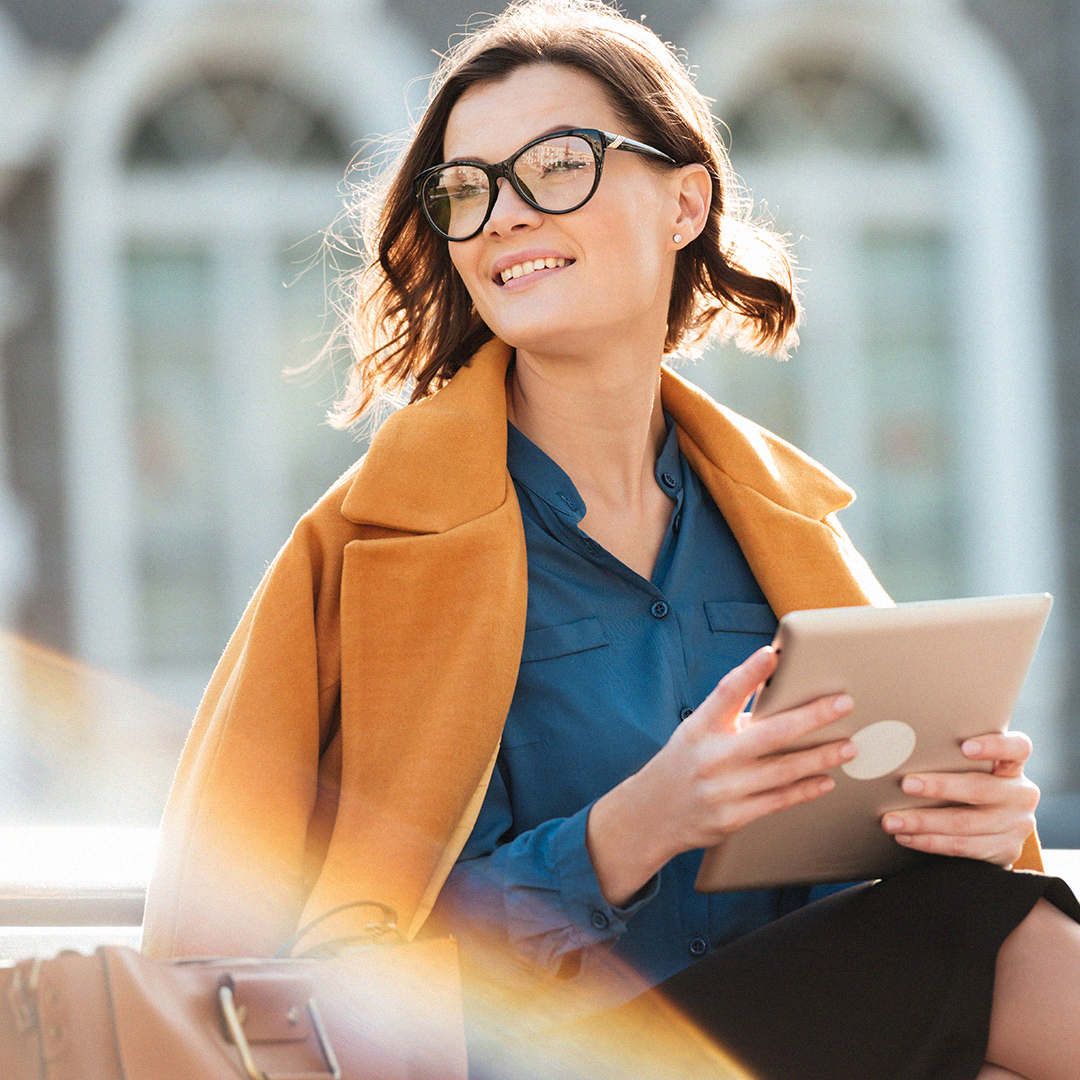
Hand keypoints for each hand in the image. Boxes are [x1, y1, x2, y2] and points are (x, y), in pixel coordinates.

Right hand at [586, 646, 856, 905]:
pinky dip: (805, 790)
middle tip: (843, 703)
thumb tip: (773, 680)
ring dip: (820, 757)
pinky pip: (778, 801)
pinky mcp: (732, 818)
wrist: (652, 814)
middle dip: (811, 717)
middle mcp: (711, 756)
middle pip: (769, 733)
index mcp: (699, 727)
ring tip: (849, 747)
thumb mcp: (697, 730)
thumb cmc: (685, 762)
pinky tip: (826, 780)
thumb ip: (730, 711)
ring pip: (783, 771)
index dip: (748, 672)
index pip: (725, 693)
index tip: (772, 654)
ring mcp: (722, 789)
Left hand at [881, 731, 1039, 866]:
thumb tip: (900, 749)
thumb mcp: (974, 768)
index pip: (1017, 748)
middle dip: (939, 787)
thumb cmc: (972, 785)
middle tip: (906, 784)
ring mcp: (1017, 824)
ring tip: (892, 821)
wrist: (999, 829)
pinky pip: (961, 846)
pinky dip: (928, 841)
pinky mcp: (1006, 850)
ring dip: (922, 822)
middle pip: (979, 789)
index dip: (993, 745)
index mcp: (1013, 766)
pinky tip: (906, 836)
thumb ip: (953, 758)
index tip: (965, 747)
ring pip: (964, 823)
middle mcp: (1021, 794)